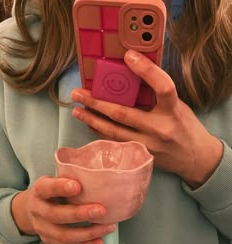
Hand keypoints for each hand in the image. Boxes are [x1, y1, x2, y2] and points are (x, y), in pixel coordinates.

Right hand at [11, 176, 115, 243]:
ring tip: (108, 227)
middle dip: (80, 214)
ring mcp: (42, 228)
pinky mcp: (50, 240)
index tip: (77, 186)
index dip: (60, 187)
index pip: (46, 188)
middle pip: (56, 215)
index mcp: (39, 191)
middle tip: (101, 210)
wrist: (29, 209)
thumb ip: (69, 179)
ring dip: (88, 232)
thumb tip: (99, 177)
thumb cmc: (50, 193)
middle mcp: (38, 210)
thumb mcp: (54, 180)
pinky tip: (100, 241)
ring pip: (64, 234)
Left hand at [71, 50, 222, 188]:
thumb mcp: (179, 107)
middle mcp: (160, 129)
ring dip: (92, 120)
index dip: (146, 71)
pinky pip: (116, 144)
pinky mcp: (141, 157)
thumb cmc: (186, 128)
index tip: (128, 56)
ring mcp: (148, 145)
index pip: (162, 86)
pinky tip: (90, 124)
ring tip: (76, 110)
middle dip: (97, 102)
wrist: (195, 159)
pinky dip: (101, 134)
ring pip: (114, 132)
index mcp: (173, 111)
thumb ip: (158, 95)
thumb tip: (132, 76)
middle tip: (78, 93)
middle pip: (124, 113)